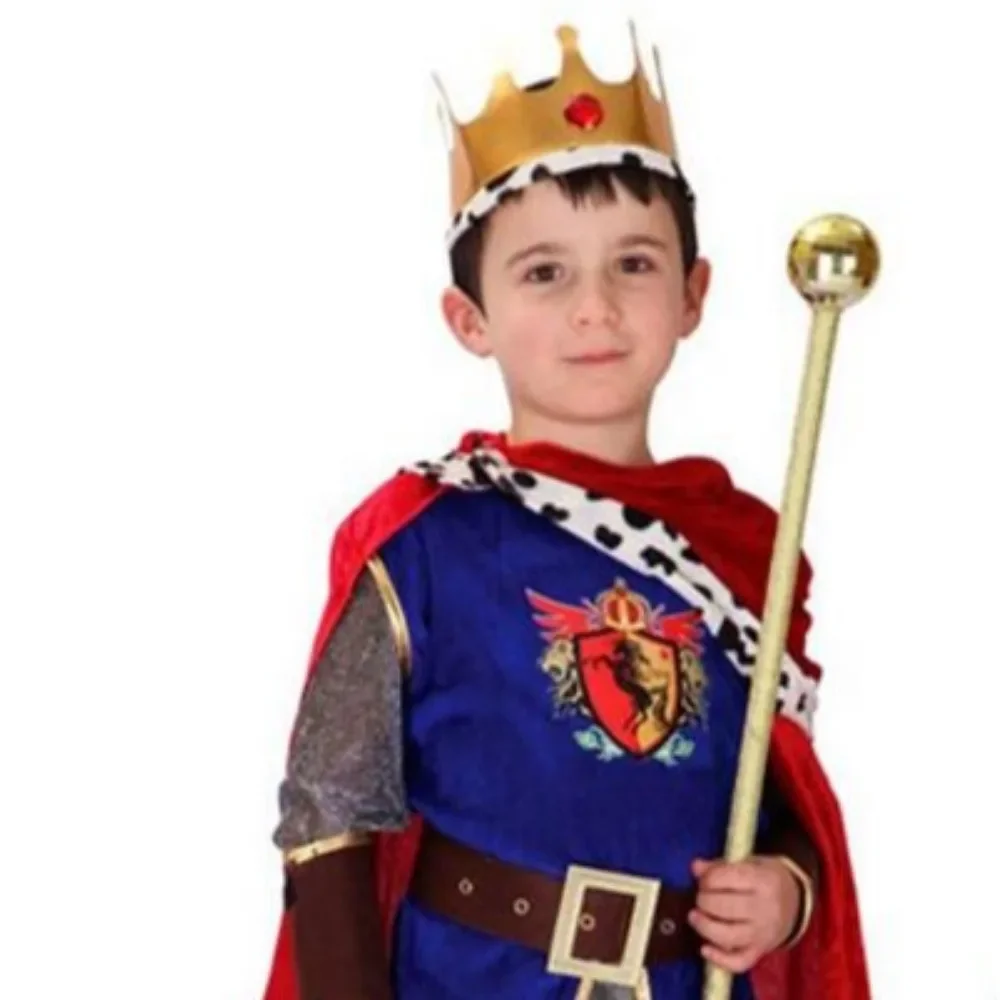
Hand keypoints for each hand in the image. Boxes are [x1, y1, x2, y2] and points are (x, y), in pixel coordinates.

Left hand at [687, 855, 801, 973]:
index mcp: (763, 880)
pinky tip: (704, 949)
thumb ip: (720, 865)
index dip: (708, 879)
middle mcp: (765, 908)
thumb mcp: (748, 863)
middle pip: (725, 908)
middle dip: (704, 901)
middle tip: (700, 897)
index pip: (727, 879)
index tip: (704, 880)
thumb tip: (695, 868)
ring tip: (694, 917)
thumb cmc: (765, 878)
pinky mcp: (761, 951)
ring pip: (729, 936)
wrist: (795, 902)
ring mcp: (763, 933)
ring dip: (705, 927)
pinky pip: (739, 962)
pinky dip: (719, 959)